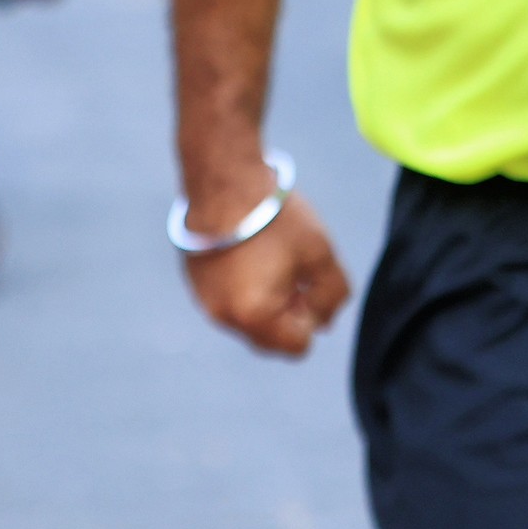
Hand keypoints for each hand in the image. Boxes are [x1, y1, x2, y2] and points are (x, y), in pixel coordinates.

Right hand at [180, 195, 350, 357]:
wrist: (223, 182)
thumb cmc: (275, 219)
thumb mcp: (321, 255)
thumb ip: (332, 296)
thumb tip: (323, 322)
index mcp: (256, 318)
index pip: (299, 346)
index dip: (312, 316)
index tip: (307, 282)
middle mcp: (224, 318)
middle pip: (272, 338)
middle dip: (289, 313)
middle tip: (294, 270)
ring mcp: (205, 302)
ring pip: (249, 319)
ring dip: (267, 300)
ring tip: (271, 256)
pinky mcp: (196, 283)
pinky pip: (229, 300)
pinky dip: (245, 287)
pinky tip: (251, 251)